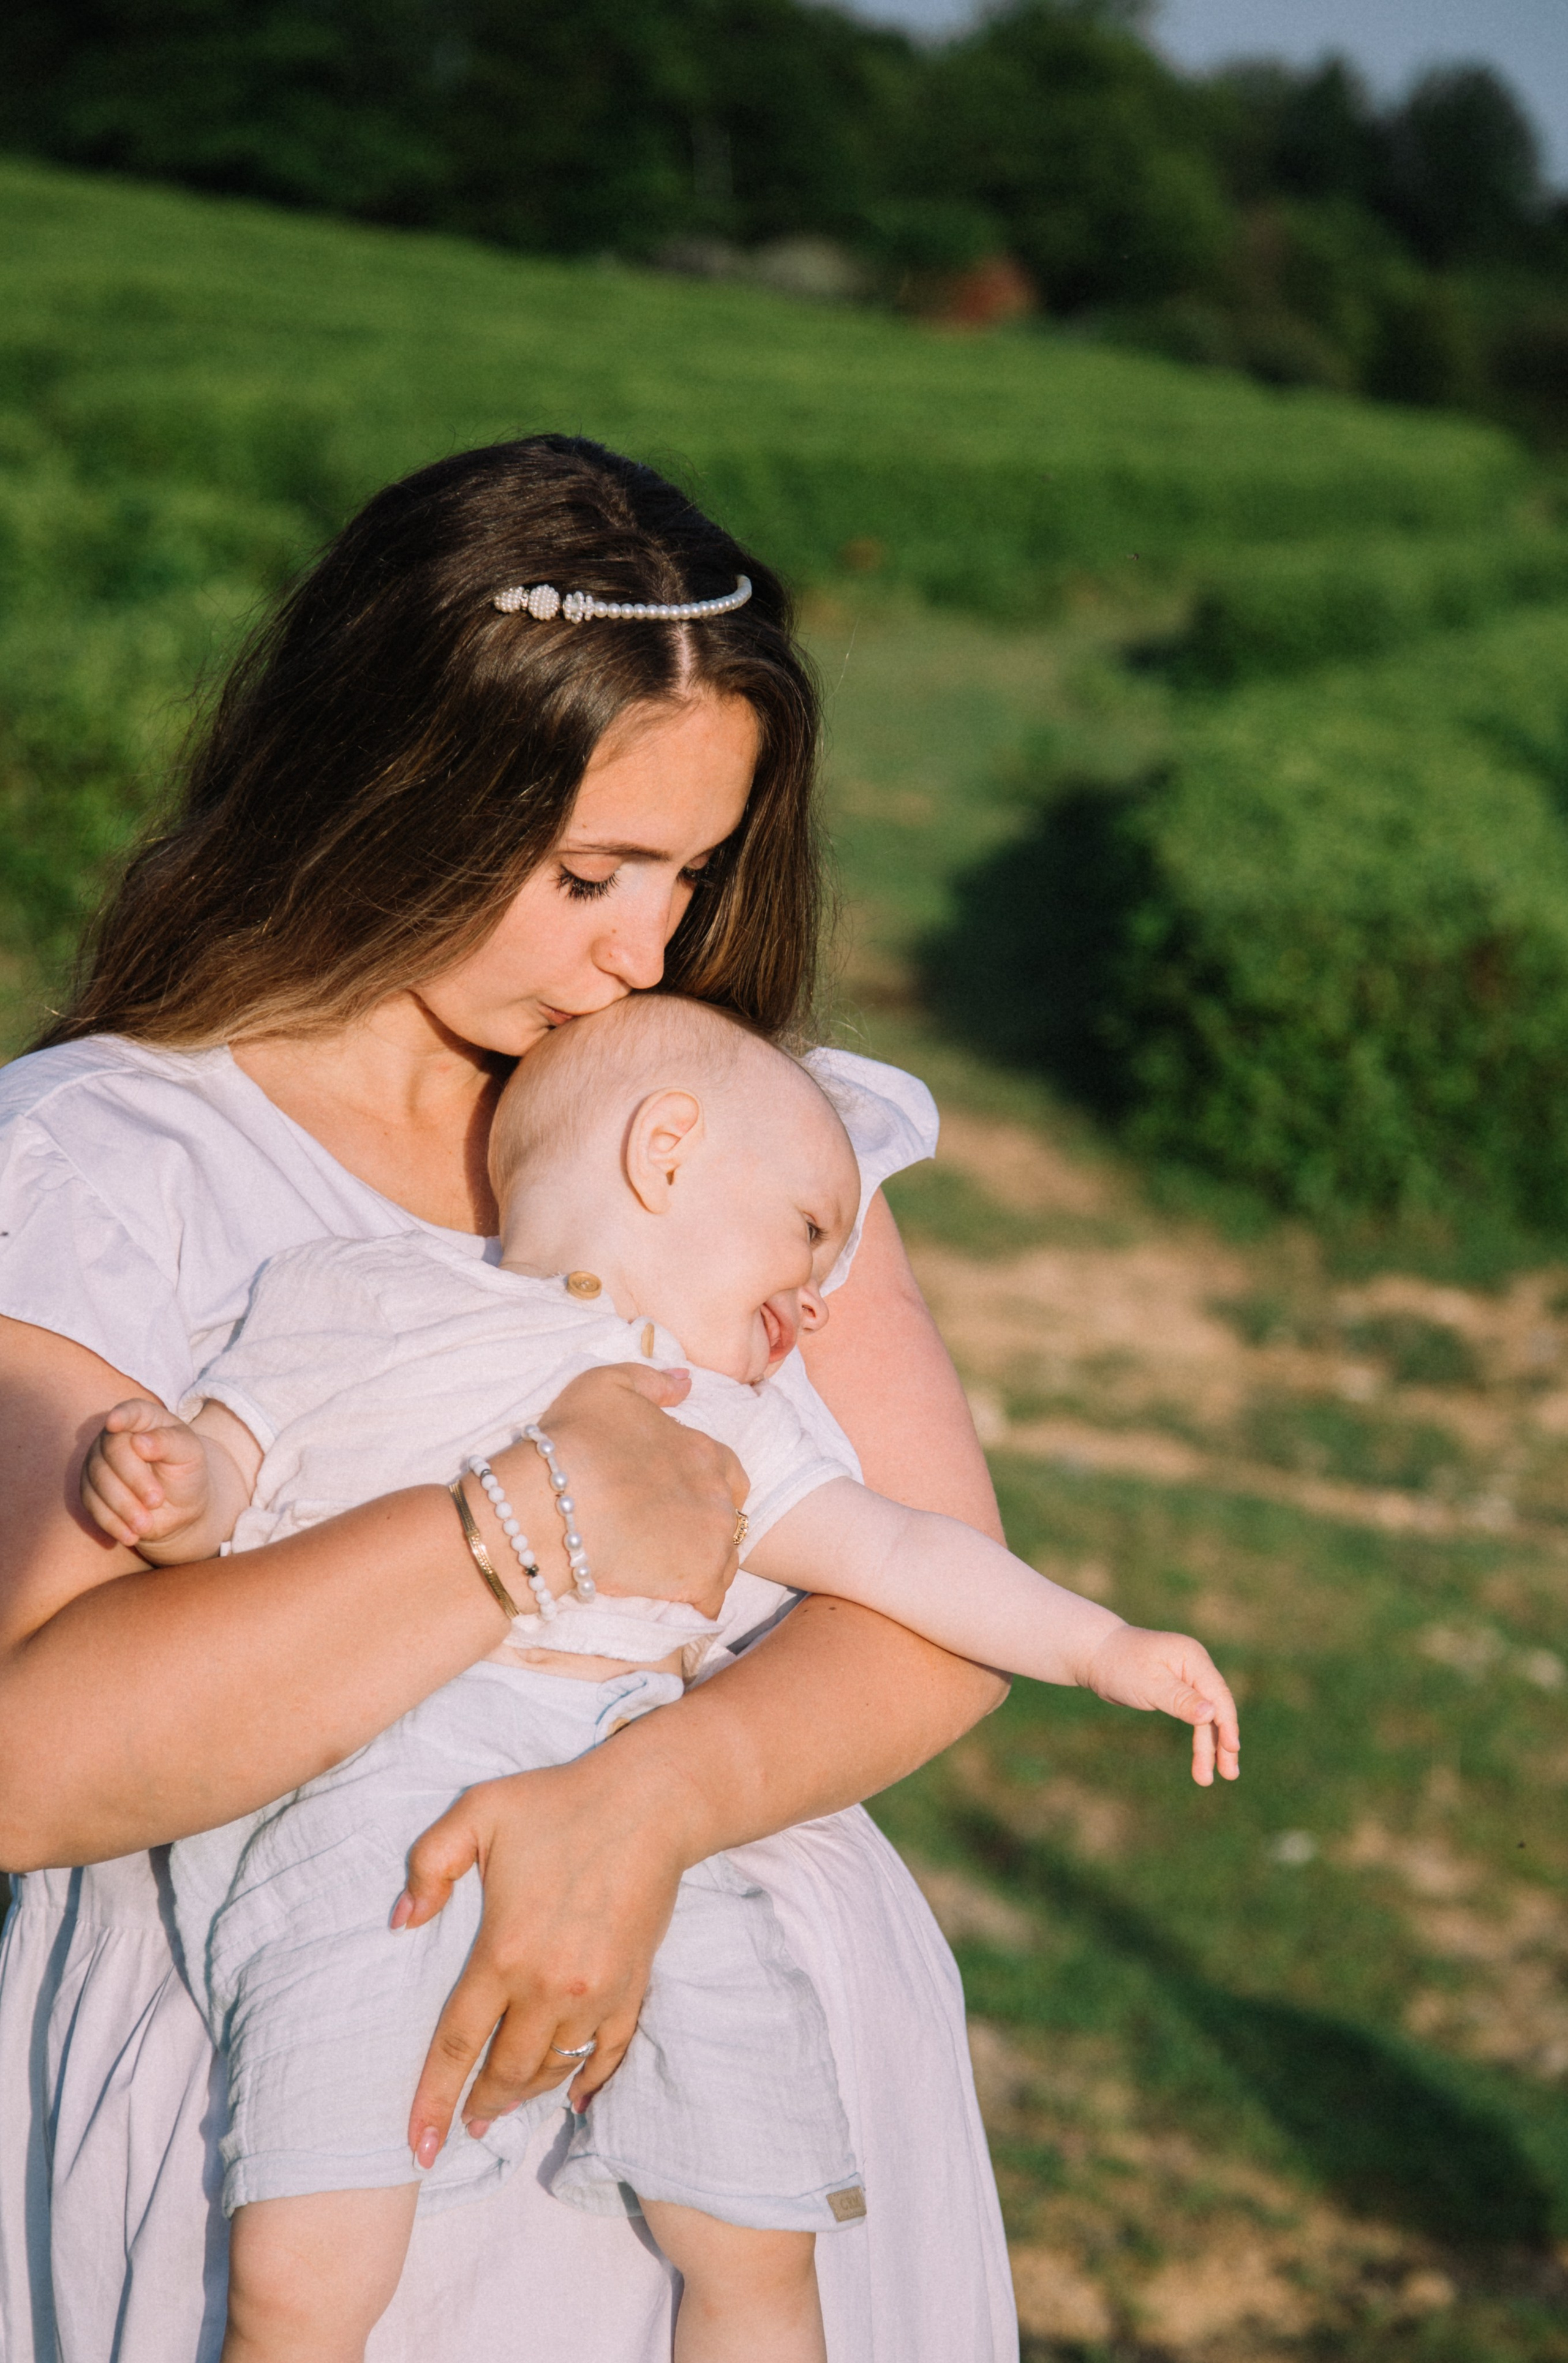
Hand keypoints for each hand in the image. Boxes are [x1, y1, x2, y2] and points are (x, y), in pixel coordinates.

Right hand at [80, 1398, 211, 1548]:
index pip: (132, 1411)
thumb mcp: (190, 1455)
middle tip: (157, 1500)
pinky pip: (92, 1505)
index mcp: (144, 1419)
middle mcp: (115, 1436)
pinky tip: (131, 1535)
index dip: (122, 1416)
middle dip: (134, 1479)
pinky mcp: (90, 1490)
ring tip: (146, 1524)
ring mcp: (98, 1462)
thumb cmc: (187, 1473)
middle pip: (113, 1451)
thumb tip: (139, 1442)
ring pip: (99, 1480)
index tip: (115, 1423)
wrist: (179, 1508)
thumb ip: (170, 1443)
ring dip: (123, 1505)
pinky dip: (111, 1521)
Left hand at [395, 1746, 689, 2161]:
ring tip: (503, 2105)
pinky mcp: (633, 1987)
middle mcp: (549, 1986)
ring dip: (526, 2095)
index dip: (433, 2100)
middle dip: (480, 2106)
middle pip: (506, 2070)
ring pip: (554, 2068)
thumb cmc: (557, 1803)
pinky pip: (608, 2053)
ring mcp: (597, 1992)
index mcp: (503, 1952)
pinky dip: (589, 2081)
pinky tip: (572, 2097)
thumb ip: (429, 1865)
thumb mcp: (476, 1813)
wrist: (649, 1803)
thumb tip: (402, 1922)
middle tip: (464, 2126)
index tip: (417, 2147)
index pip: (457, 2045)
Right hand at [484, 1363, 746, 1616]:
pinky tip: (672, 1599)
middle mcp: (719, 1494)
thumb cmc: (575, 1439)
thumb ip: (653, 1381)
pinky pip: (711, 1599)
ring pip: (724, 1559)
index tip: (676, 1496)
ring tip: (667, 1570)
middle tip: (669, 1535)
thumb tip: (686, 1383)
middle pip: (727, 1516)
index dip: (703, 1485)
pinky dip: (697, 1601)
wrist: (552, 1504)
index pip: (726, 1472)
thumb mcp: (608, 1384)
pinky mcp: (699, 1580)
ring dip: (702, 1563)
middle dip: (705, 1525)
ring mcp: (713, 1539)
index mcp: (704, 1450)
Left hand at [1084, 1625, 1240, 1786]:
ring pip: (1204, 1717)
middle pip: (1216, 1709)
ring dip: (1208, 1747)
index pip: (1218, 1695)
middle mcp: (1194, 1667)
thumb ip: (1180, 1699)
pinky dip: (1197, 1738)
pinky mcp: (1176, 1692)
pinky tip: (1202, 1759)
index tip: (1232, 1751)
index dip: (1227, 1724)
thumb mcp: (1149, 1684)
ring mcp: (1186, 1680)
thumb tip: (1211, 1714)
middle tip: (1229, 1775)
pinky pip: (1193, 1718)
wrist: (1094, 1655)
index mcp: (1192, 1658)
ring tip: (1207, 1779)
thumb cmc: (1120, 1665)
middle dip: (1222, 1743)